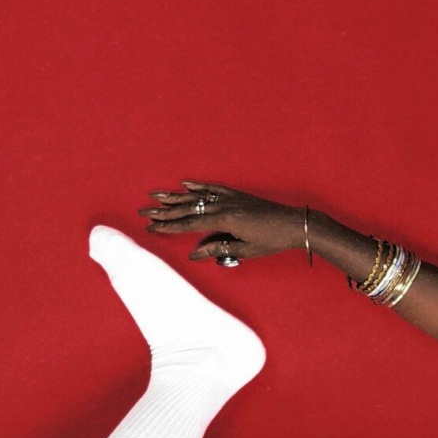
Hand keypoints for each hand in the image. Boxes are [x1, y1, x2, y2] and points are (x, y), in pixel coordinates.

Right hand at [138, 181, 307, 263]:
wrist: (294, 224)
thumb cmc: (272, 240)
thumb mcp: (245, 249)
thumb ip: (218, 249)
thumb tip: (194, 253)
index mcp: (224, 220)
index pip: (190, 224)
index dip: (169, 226)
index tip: (151, 227)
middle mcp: (224, 205)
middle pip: (188, 208)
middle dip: (164, 211)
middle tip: (143, 211)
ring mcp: (230, 198)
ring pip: (197, 196)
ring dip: (175, 196)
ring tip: (155, 194)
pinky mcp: (237, 195)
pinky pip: (213, 188)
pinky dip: (198, 186)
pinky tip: (184, 184)